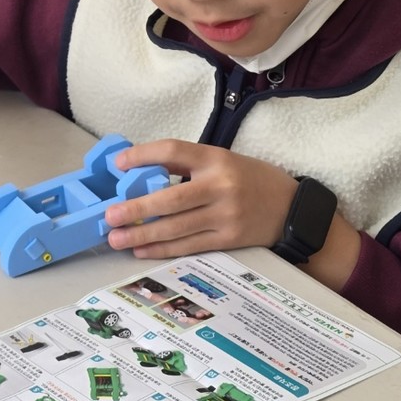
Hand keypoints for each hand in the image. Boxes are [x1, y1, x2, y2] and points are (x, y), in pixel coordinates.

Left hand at [103, 139, 299, 256]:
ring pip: (176, 226)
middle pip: (170, 197)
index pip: (173, 150)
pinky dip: (162, 249)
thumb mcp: (221, 159)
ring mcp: (225, 215)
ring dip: (143, 234)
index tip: (118, 164)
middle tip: (109, 216)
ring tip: (116, 238)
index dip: (143, 155)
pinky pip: (189, 245)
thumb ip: (185, 163)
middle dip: (136, 208)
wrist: (291, 207)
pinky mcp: (229, 239)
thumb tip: (138, 170)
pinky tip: (141, 250)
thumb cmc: (249, 179)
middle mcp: (219, 185)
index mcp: (215, 158)